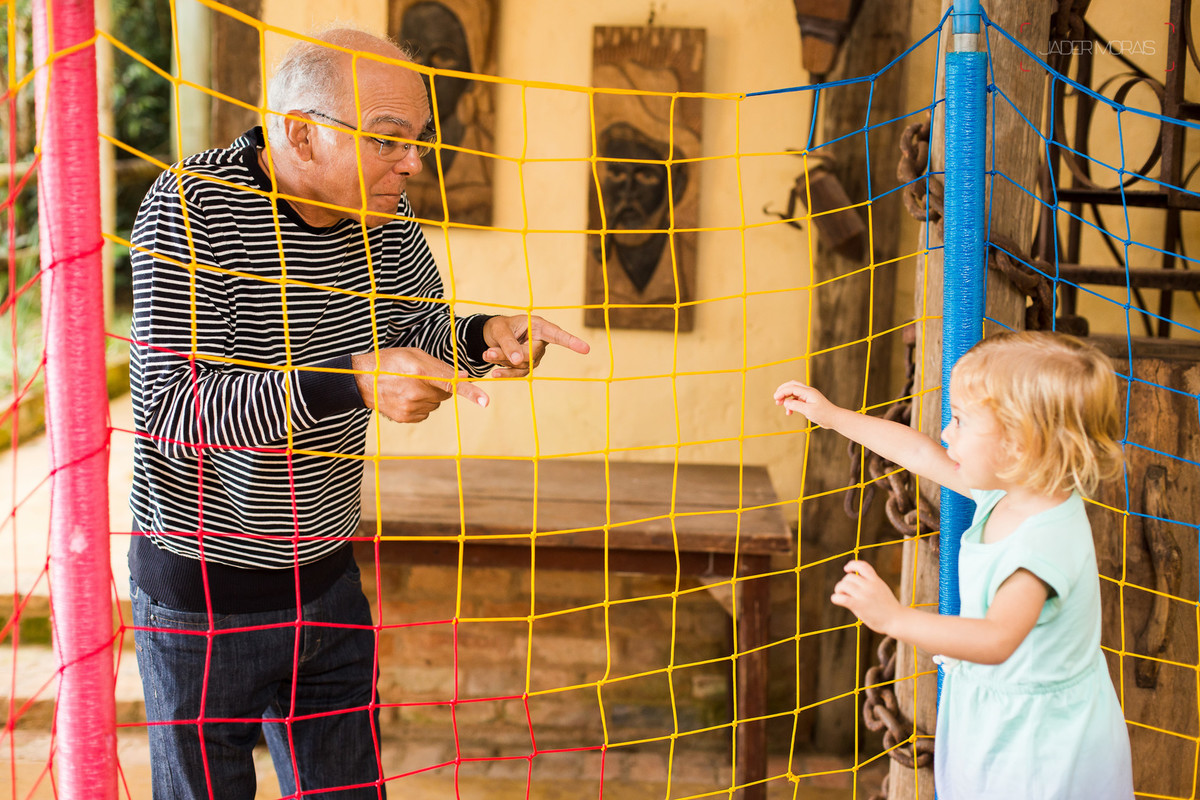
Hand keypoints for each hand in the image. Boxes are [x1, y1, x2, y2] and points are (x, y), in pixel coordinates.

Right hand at [351, 347, 488, 422]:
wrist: (361, 380)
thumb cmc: (390, 362)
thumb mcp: (414, 355)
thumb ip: (440, 366)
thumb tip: (464, 376)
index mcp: (420, 372)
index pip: (451, 383)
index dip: (470, 392)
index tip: (485, 401)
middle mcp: (417, 392)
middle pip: (445, 393)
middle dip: (439, 386)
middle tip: (420, 377)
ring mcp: (411, 407)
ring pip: (436, 404)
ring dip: (429, 396)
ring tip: (409, 386)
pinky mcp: (406, 417)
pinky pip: (426, 412)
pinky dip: (420, 405)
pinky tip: (405, 396)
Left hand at [482, 314, 590, 377]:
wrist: (490, 336)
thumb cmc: (498, 327)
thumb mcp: (500, 330)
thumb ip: (509, 344)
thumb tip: (517, 361)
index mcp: (539, 326)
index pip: (557, 334)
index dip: (571, 341)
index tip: (586, 349)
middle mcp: (541, 341)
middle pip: (532, 354)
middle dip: (510, 355)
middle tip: (489, 352)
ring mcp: (535, 355)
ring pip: (523, 365)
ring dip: (504, 362)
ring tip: (487, 353)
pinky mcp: (527, 366)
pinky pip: (519, 373)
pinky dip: (505, 372)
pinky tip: (495, 373)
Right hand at [773, 380, 838, 426]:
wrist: (834, 418)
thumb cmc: (824, 414)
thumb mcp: (808, 411)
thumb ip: (795, 405)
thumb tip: (785, 402)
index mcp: (808, 392)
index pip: (791, 388)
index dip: (782, 392)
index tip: (775, 399)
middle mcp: (807, 391)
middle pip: (791, 385)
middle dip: (782, 391)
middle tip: (776, 400)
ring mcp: (808, 396)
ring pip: (793, 392)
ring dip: (785, 397)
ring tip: (780, 405)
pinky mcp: (808, 401)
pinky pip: (796, 399)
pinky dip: (790, 404)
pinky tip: (789, 412)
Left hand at [830, 560, 901, 635]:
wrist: (897, 620)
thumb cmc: (889, 608)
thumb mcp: (882, 589)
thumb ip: (871, 584)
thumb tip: (854, 582)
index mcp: (876, 580)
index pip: (862, 566)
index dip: (852, 564)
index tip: (847, 569)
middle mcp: (870, 585)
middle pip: (850, 577)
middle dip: (844, 582)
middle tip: (844, 591)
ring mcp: (864, 595)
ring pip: (844, 585)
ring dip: (839, 589)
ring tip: (840, 595)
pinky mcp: (859, 606)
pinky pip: (842, 598)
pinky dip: (836, 598)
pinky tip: (836, 600)